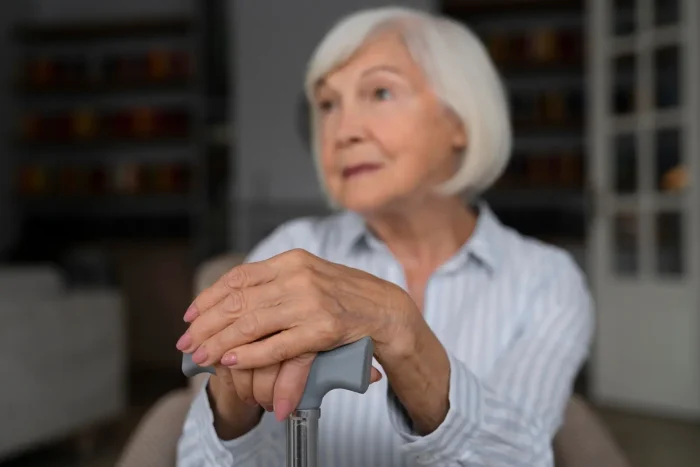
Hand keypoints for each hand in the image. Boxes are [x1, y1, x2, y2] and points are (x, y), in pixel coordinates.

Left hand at [177, 249, 415, 416]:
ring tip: (202, 356)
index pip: (239, 277)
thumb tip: (236, 297)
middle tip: (187, 342)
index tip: (190, 314)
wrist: (386, 309)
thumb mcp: (309, 277)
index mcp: (292, 261)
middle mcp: (299, 277)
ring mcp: (311, 303)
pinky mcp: (322, 329)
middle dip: (207, 324)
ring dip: (221, 343)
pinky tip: (232, 361)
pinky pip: (277, 346)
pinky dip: (251, 355)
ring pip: (251, 324)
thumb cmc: (344, 295)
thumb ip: (276, 283)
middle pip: (239, 301)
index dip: (209, 296)